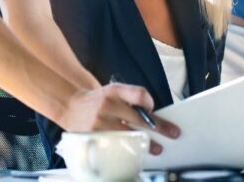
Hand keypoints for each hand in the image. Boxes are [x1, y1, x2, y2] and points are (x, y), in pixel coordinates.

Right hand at [60, 83, 180, 154]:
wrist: (71, 106)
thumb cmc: (98, 101)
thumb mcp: (113, 92)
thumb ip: (130, 100)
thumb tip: (153, 116)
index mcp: (114, 90)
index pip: (139, 94)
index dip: (149, 103)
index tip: (152, 110)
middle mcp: (107, 104)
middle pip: (139, 117)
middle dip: (158, 127)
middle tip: (172, 133)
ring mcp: (100, 122)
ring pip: (128, 134)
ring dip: (145, 143)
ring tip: (156, 148)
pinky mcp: (94, 136)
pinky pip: (115, 145)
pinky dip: (127, 149)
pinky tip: (134, 152)